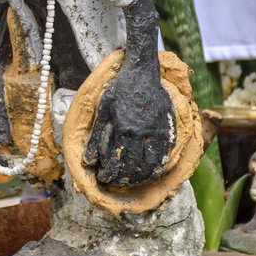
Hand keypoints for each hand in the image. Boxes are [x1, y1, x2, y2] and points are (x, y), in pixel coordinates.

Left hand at [82, 62, 176, 187]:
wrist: (142, 73)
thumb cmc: (119, 90)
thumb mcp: (102, 110)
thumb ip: (95, 137)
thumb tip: (87, 161)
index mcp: (126, 128)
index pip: (118, 162)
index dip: (110, 174)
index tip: (104, 178)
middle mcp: (144, 133)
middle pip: (136, 167)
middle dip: (124, 179)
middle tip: (115, 182)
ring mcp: (159, 132)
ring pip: (153, 165)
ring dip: (141, 178)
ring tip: (130, 181)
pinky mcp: (169, 129)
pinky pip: (165, 155)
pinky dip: (157, 168)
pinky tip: (148, 172)